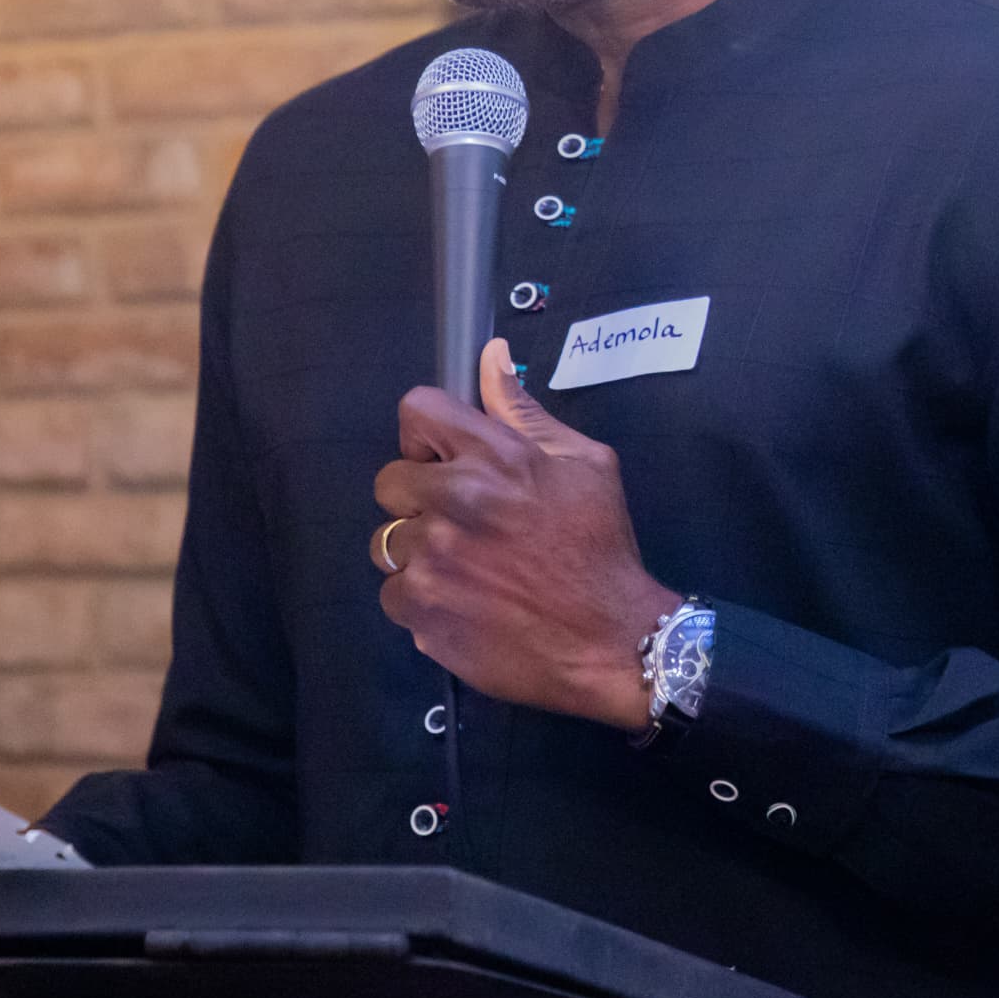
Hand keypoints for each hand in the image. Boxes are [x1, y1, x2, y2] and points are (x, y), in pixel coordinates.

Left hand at [370, 338, 678, 731]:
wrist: (610, 641)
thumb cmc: (599, 548)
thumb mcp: (582, 464)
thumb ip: (523, 411)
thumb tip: (491, 355)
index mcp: (493, 457)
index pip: (417, 411)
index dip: (427, 434)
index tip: (445, 458)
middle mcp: (453, 502)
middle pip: (389, 481)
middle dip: (419, 498)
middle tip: (461, 522)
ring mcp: (431, 560)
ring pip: (388, 543)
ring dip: (420, 553)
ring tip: (467, 570)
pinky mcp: (420, 613)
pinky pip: (393, 595)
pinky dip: (422, 601)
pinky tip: (464, 604)